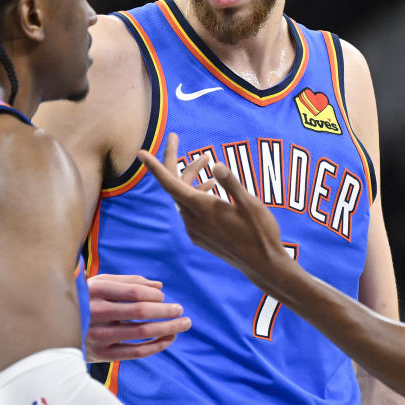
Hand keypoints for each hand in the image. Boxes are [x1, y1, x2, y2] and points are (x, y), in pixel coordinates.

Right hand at [85, 274, 190, 361]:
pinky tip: (169, 339)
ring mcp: (98, 335)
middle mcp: (95, 312)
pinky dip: (156, 346)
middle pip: (140, 312)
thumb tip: (159, 286)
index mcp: (95, 290)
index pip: (134, 292)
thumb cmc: (85, 300)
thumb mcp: (100, 283)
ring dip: (167, 328)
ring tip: (184, 324)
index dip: (154, 295)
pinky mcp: (101, 355)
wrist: (54, 327)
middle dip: (166, 311)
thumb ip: (129, 282)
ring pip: (141, 332)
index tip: (164, 298)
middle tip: (182, 310)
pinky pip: (135, 352)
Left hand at [138, 133, 288, 284]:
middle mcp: (193, 220)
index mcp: (203, 208)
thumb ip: (231, 183)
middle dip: (174, 161)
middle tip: (175, 139)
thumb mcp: (250, 203)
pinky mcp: (200, 238)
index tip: (142, 152)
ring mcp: (195, 231)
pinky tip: (211, 188)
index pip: (171, 184)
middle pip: (175, 186)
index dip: (155, 167)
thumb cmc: (260, 233)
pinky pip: (190, 211)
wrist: (263, 265)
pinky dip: (196, 194)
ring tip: (207, 162)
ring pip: (183, 198)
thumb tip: (216, 165)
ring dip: (191, 178)